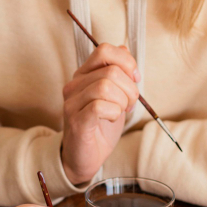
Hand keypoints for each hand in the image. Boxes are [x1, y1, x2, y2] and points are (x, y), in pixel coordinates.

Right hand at [61, 43, 139, 184]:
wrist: (84, 157)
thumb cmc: (100, 127)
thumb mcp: (115, 96)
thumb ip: (119, 73)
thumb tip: (124, 49)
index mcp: (84, 76)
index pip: (104, 51)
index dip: (126, 62)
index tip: (135, 80)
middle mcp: (74, 85)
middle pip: (110, 71)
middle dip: (130, 88)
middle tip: (130, 104)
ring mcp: (72, 103)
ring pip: (105, 87)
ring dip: (122, 101)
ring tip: (121, 112)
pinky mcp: (76, 121)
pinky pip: (99, 106)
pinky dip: (114, 112)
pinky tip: (112, 119)